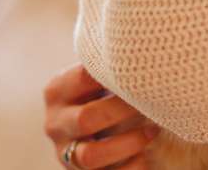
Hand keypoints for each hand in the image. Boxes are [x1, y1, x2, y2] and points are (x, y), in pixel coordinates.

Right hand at [43, 62, 159, 168]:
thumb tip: (143, 50)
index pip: (83, 79)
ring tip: (153, 130)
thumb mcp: (95, 77)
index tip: (139, 72)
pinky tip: (148, 154)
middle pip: (85, 119)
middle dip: (121, 112)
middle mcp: (54, 124)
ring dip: (128, 143)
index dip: (114, 76)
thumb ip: (106, 66)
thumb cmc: (100, 92)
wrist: (91, 126)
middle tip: (146, 104)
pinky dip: (132, 166)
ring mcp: (65, 153)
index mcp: (56, 91)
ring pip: (91, 156)